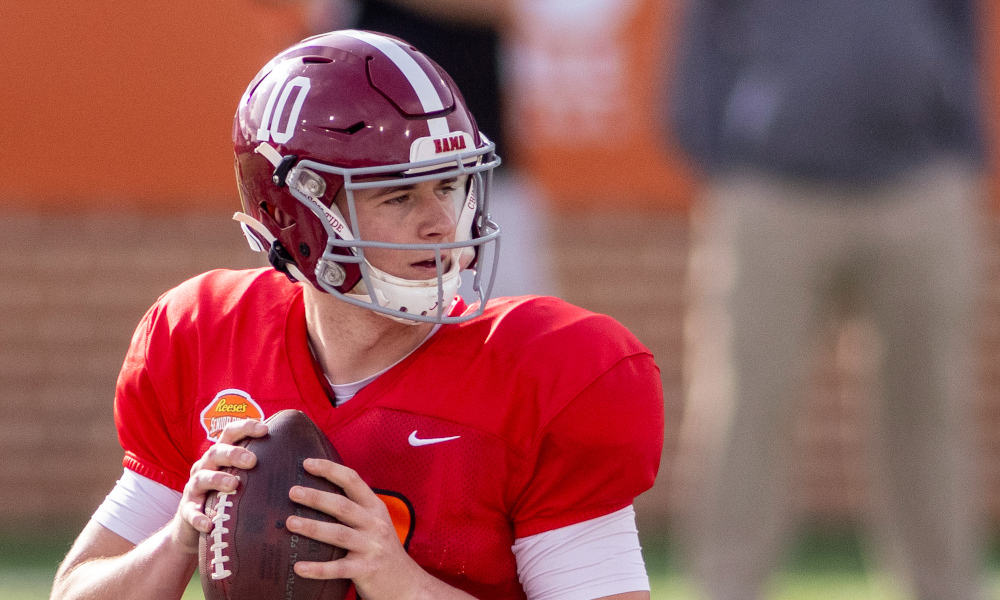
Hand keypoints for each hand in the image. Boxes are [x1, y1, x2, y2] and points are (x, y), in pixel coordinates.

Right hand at [171, 419, 268, 553]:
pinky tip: (208, 524)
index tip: (265, 429)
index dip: (246, 428)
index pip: (230, 434)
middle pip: (215, 452)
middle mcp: (205, 467)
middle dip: (233, 453)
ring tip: (233, 485)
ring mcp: (194, 488)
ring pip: (201, 478)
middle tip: (252, 460)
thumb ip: (262, 465)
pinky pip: (190, 512)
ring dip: (217, 480)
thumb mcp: (241, 477)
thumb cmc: (227, 495)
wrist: (194, 525)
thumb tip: (303, 457)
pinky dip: (198, 517)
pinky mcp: (187, 511)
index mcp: (220, 455)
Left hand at [285, 459, 428, 599]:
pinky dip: (317, 568)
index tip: (307, 463)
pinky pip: (338, 568)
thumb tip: (319, 496)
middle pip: (343, 506)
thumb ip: (356, 510)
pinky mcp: (366, 570)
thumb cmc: (383, 551)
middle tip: (293, 492)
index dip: (330, 470)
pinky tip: (299, 567)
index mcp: (375, 508)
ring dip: (313, 528)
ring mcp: (371, 547)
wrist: (407, 583)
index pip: (353, 481)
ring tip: (290, 523)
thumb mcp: (376, 524)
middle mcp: (374, 525)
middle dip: (316, 497)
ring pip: (339, 534)